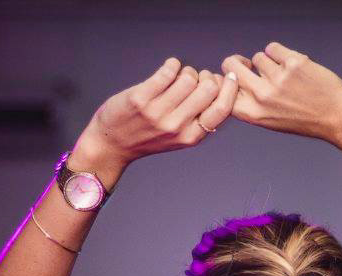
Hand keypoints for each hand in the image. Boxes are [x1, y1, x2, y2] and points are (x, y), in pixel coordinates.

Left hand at [75, 58, 237, 167]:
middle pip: (208, 89)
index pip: (222, 109)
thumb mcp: (180, 137)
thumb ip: (199, 120)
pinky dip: (172, 64)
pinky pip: (167, 71)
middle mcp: (176, 126)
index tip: (226, 77)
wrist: (113, 144)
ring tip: (178, 76)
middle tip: (198, 77)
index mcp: (191, 137)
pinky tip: (169, 67)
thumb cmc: (148, 137)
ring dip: (187, 71)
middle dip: (207, 76)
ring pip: (188, 77)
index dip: (229, 88)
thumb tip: (220, 89)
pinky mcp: (140, 98)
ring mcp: (157, 113)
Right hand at [222, 42, 341, 141]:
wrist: (337, 117)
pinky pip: (273, 48)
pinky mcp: (292, 62)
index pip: (224, 91)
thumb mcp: (272, 121)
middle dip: (238, 61)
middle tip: (249, 65)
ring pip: (258, 57)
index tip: (232, 78)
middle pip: (231, 65)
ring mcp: (277, 78)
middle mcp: (262, 95)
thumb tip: (236, 80)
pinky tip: (293, 66)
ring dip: (269, 62)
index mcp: (253, 113)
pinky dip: (281, 53)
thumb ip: (253, 104)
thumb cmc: (307, 120)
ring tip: (286, 76)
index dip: (226, 80)